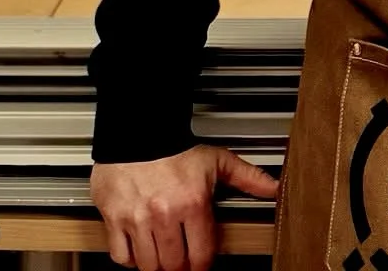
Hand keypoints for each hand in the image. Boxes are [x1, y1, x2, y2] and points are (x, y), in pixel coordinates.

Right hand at [90, 143, 279, 270]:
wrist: (138, 129)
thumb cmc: (175, 146)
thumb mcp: (217, 160)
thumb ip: (247, 177)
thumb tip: (273, 188)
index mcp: (193, 204)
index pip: (201, 256)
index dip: (202, 265)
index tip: (201, 262)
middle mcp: (164, 215)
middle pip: (173, 265)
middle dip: (180, 266)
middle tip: (181, 259)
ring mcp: (137, 219)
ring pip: (148, 265)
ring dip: (157, 264)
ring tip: (163, 255)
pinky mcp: (114, 218)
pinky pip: (121, 256)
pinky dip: (130, 259)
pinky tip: (139, 249)